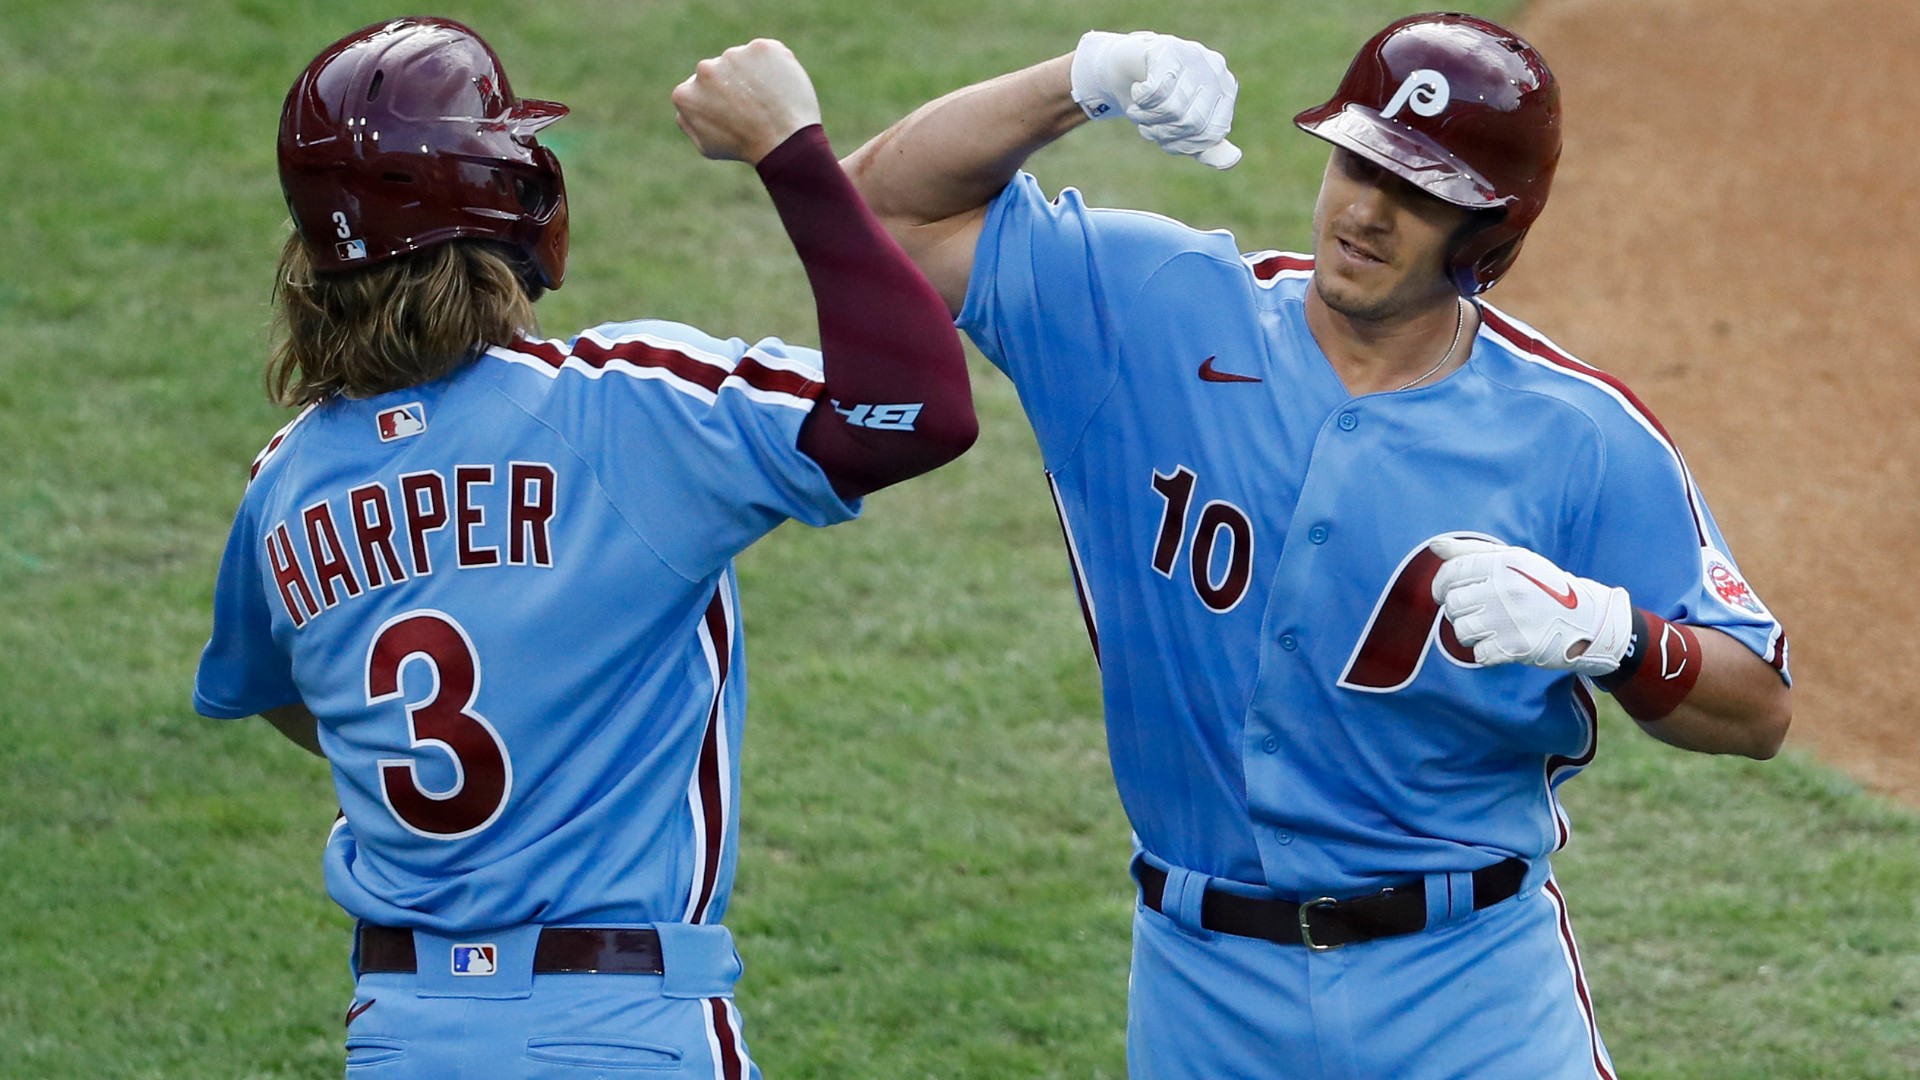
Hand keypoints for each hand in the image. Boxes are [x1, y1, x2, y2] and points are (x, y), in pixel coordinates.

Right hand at [672, 39, 821, 164]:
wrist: (783, 140)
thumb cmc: (745, 147)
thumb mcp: (707, 145)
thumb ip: (688, 120)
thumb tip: (687, 100)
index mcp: (686, 93)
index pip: (700, 89)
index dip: (720, 101)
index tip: (736, 114)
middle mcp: (705, 69)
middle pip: (721, 71)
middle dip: (735, 84)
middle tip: (755, 107)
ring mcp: (733, 55)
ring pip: (744, 60)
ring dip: (754, 74)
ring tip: (769, 100)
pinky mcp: (760, 48)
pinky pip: (767, 54)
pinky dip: (775, 66)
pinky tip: (780, 88)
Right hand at [1070, 31, 1241, 168]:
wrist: (1126, 64)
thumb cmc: (1158, 99)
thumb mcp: (1183, 126)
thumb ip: (1207, 146)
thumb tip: (1232, 159)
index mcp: (1224, 89)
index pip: (1213, 133)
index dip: (1184, 145)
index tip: (1165, 138)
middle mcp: (1214, 69)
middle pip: (1192, 123)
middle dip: (1162, 132)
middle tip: (1146, 124)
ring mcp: (1192, 54)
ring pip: (1172, 108)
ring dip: (1146, 118)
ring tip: (1137, 109)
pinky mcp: (1166, 47)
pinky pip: (1155, 90)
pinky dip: (1140, 99)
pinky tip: (1137, 89)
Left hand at [1428, 537, 1631, 676]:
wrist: (1588, 619)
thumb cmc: (1544, 586)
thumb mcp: (1514, 559)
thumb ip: (1472, 551)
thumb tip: (1436, 545)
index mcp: (1503, 564)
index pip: (1451, 573)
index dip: (1440, 585)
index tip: (1444, 593)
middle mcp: (1505, 589)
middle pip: (1452, 603)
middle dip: (1458, 610)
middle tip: (1476, 612)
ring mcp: (1510, 619)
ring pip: (1461, 630)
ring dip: (1470, 632)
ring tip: (1490, 628)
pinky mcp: (1517, 647)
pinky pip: (1479, 654)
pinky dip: (1486, 652)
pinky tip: (1502, 643)